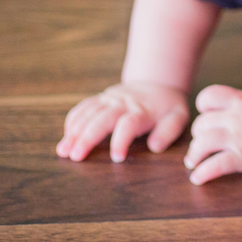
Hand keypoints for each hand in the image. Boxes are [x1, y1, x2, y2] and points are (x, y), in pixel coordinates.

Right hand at [57, 82, 189, 162]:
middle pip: (101, 119)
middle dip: (87, 138)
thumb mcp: (178, 117)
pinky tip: (65, 137)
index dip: (121, 140)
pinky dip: (72, 121)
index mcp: (142, 111)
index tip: (117, 158)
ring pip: (88, 114)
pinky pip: (83, 107)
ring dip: (74, 132)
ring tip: (63, 151)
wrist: (158, 83)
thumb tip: (155, 147)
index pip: (129, 124)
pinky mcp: (101, 99)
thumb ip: (168, 132)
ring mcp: (109, 99)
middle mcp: (123, 103)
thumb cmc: (167, 106)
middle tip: (76, 157)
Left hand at [184, 85, 241, 185]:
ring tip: (192, 161)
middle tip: (199, 143)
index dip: (203, 105)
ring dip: (193, 154)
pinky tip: (197, 179)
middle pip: (202, 122)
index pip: (210, 95)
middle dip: (197, 134)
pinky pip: (216, 166)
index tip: (206, 113)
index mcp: (241, 100)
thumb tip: (233, 101)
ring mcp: (238, 138)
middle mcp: (236, 118)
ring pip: (203, 143)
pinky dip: (203, 173)